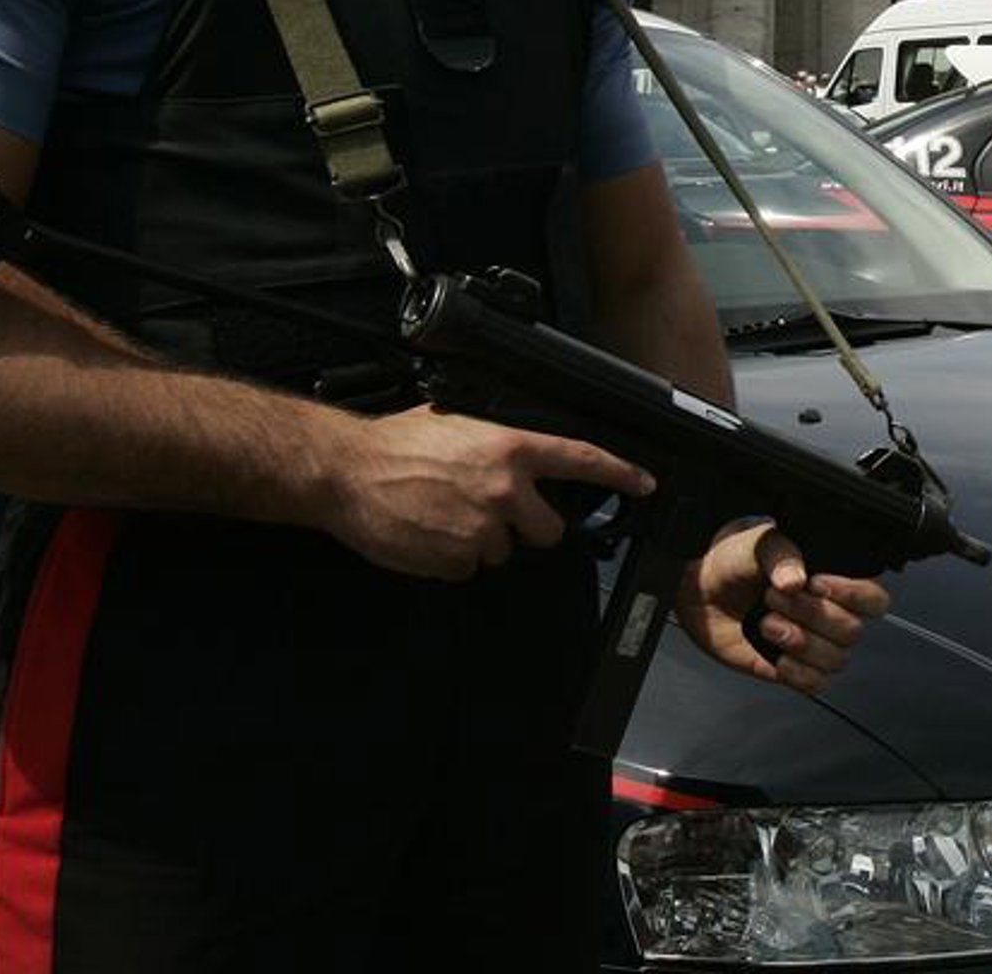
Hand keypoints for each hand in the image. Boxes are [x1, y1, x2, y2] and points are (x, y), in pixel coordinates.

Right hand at [315, 405, 653, 580]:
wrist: (347, 472)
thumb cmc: (395, 443)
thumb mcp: (456, 423)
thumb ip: (497, 443)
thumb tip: (520, 455)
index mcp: (508, 449)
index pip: (579, 461)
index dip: (619, 473)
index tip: (644, 483)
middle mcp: (502, 491)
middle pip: (548, 530)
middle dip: (528, 526)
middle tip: (493, 509)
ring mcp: (479, 531)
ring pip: (503, 551)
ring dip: (482, 540)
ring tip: (444, 512)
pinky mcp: (454, 561)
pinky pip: (469, 568)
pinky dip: (453, 556)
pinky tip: (430, 530)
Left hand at [675, 520, 888, 695]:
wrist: (700, 591)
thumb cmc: (733, 561)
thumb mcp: (757, 543)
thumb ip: (781, 554)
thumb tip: (797, 580)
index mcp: (833, 578)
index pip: (873, 597)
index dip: (853, 595)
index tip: (816, 584)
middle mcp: (830, 613)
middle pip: (852, 630)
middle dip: (811, 615)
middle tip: (773, 597)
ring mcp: (814, 643)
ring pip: (837, 659)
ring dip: (800, 642)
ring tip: (766, 622)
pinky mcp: (795, 668)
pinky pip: (817, 684)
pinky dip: (798, 673)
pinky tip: (776, 656)